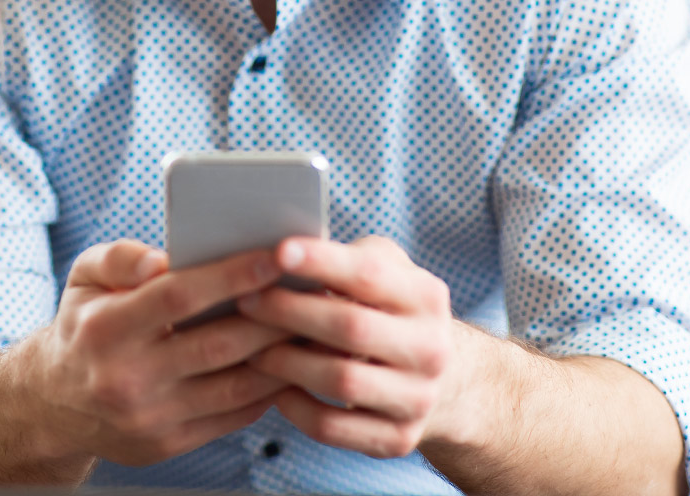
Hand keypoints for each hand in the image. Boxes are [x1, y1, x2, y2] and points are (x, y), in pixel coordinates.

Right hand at [16, 239, 296, 467]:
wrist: (54, 403)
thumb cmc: (83, 325)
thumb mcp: (83, 278)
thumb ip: (120, 257)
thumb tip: (163, 258)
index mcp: (106, 329)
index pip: (178, 297)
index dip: (232, 275)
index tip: (277, 256)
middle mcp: (127, 378)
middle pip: (218, 344)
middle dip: (274, 316)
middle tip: (316, 290)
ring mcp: (150, 418)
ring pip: (235, 386)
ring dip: (282, 356)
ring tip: (315, 326)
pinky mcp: (168, 444)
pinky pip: (233, 416)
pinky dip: (268, 389)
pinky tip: (290, 362)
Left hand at [238, 236, 467, 458]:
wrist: (443, 381)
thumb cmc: (390, 312)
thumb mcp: (388, 274)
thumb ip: (349, 259)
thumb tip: (285, 253)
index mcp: (427, 297)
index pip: (370, 274)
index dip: (322, 261)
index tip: (278, 252)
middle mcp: (431, 348)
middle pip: (351, 327)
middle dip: (290, 312)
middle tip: (246, 301)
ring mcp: (418, 398)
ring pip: (340, 380)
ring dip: (286, 363)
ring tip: (252, 349)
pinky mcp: (399, 439)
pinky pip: (333, 427)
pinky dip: (296, 408)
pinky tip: (276, 390)